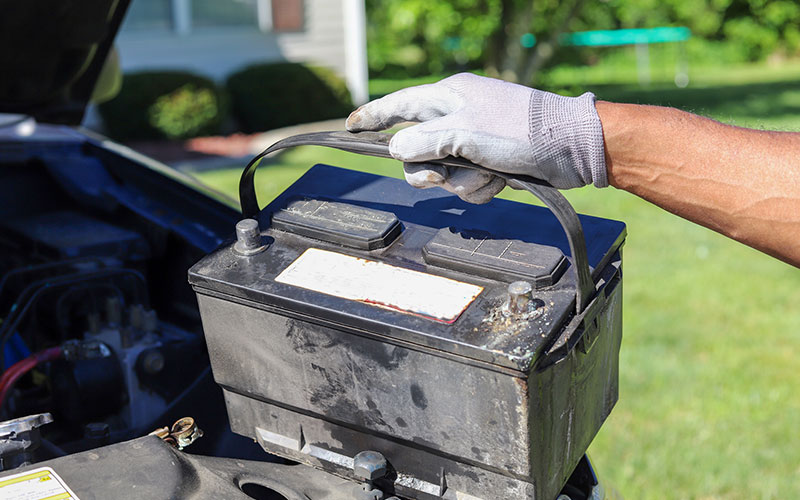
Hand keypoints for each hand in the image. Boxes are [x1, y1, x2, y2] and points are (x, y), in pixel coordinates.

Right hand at [346, 73, 606, 202]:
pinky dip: (481, 187)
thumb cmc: (521, 131)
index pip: (398, 106)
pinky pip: (467, 182)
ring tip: (489, 173)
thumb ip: (425, 142)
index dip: (372, 118)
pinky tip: (500, 181)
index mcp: (448, 97)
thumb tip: (396, 150)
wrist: (573, 148)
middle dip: (428, 170)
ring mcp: (474, 140)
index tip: (349, 127)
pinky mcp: (490, 161)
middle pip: (417, 151)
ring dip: (463, 181)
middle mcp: (458, 116)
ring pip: (444, 172)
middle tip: (440, 176)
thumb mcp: (466, 134)